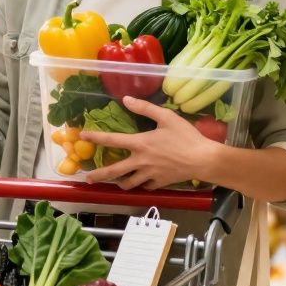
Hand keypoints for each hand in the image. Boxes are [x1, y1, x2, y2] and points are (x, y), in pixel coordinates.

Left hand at [80, 96, 219, 190]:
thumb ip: (145, 108)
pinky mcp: (159, 183)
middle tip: (88, 178)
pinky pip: (145, 186)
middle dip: (99, 175)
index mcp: (140, 144)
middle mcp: (141, 161)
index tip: (83, 135)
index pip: (112, 140)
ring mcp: (149, 175)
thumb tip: (126, 99)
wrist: (202, 160)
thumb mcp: (166, 117)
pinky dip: (141, 184)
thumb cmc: (186, 136)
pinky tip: (141, 182)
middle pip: (114, 171)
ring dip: (120, 183)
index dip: (96, 137)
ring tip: (115, 183)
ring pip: (129, 183)